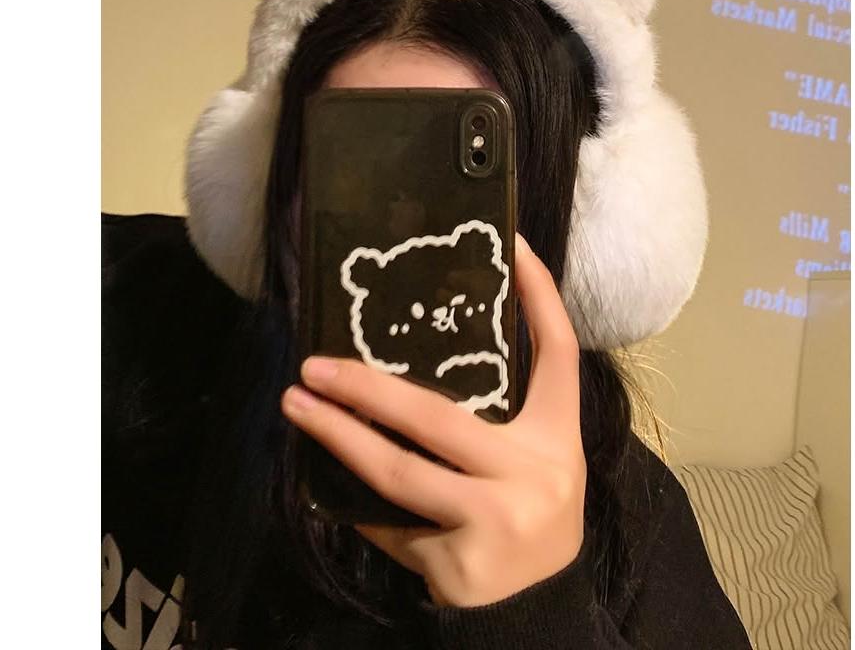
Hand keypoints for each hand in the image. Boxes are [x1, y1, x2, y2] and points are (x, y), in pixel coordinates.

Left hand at [281, 234, 586, 607]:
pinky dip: (355, 500)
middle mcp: (532, 473)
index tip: (514, 244)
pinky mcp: (456, 565)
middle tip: (314, 363)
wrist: (542, 608)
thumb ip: (501, 409)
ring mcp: (493, 521)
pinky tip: (322, 477)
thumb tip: (425, 347)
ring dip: (337, 437)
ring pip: (397, 472)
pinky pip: (388, 523)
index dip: (539, 296)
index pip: (556, 352)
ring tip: (296, 405)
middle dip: (367, 388)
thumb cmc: (535, 510)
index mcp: (557, 436)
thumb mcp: (538, 455)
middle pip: (438, 418)